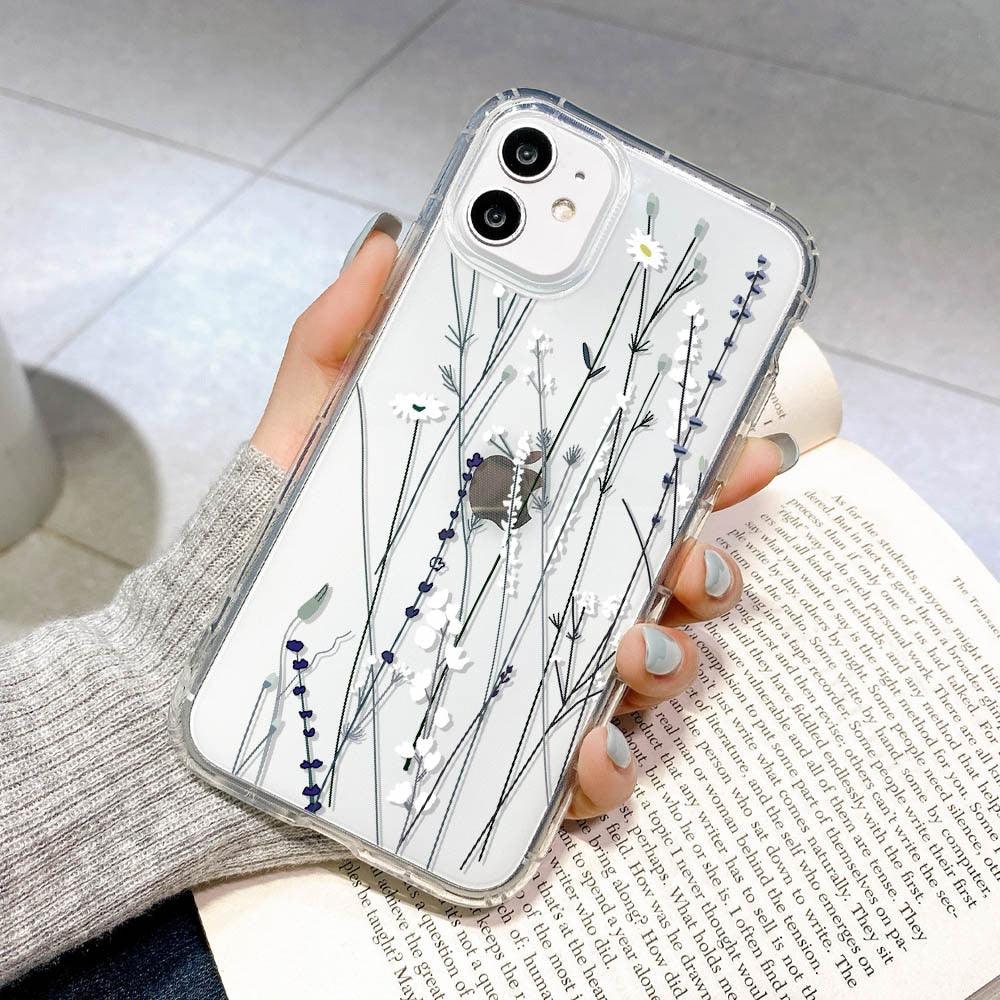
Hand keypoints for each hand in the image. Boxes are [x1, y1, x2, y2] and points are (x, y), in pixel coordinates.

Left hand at [252, 227, 792, 822]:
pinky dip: (606, 767)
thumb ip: (340, 342)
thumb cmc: (283, 542)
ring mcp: (538, 674)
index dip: (705, 465)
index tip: (745, 446)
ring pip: (652, 671)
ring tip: (628, 647)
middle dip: (707, 565)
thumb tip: (383, 248)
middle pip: (668, 579)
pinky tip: (584, 753)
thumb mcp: (308, 434)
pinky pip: (589, 771)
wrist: (220, 662)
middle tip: (688, 553)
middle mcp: (548, 590)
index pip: (634, 484)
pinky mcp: (511, 753)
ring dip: (669, 659)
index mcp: (524, 512)